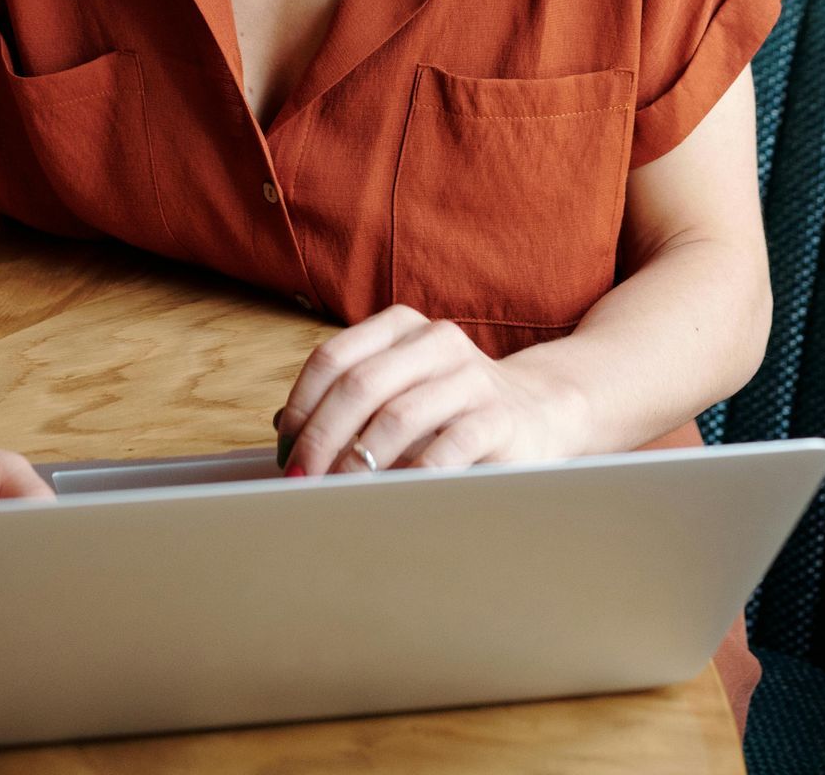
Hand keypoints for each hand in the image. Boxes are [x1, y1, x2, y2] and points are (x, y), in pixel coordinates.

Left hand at [275, 307, 585, 476]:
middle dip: (321, 439)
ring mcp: (470, 376)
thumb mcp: (401, 390)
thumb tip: (287, 436)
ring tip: (339, 494)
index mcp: (402, 326)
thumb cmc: (451, 408)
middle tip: (302, 481)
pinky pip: (446, 448)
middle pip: (359, 385)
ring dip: (359, 461)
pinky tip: (394, 498)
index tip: (285, 452)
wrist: (538, 411)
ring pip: (397, 415)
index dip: (302, 407)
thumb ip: (351, 404)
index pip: (333, 357)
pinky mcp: (498, 417)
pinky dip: (412, 476)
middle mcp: (435, 340)